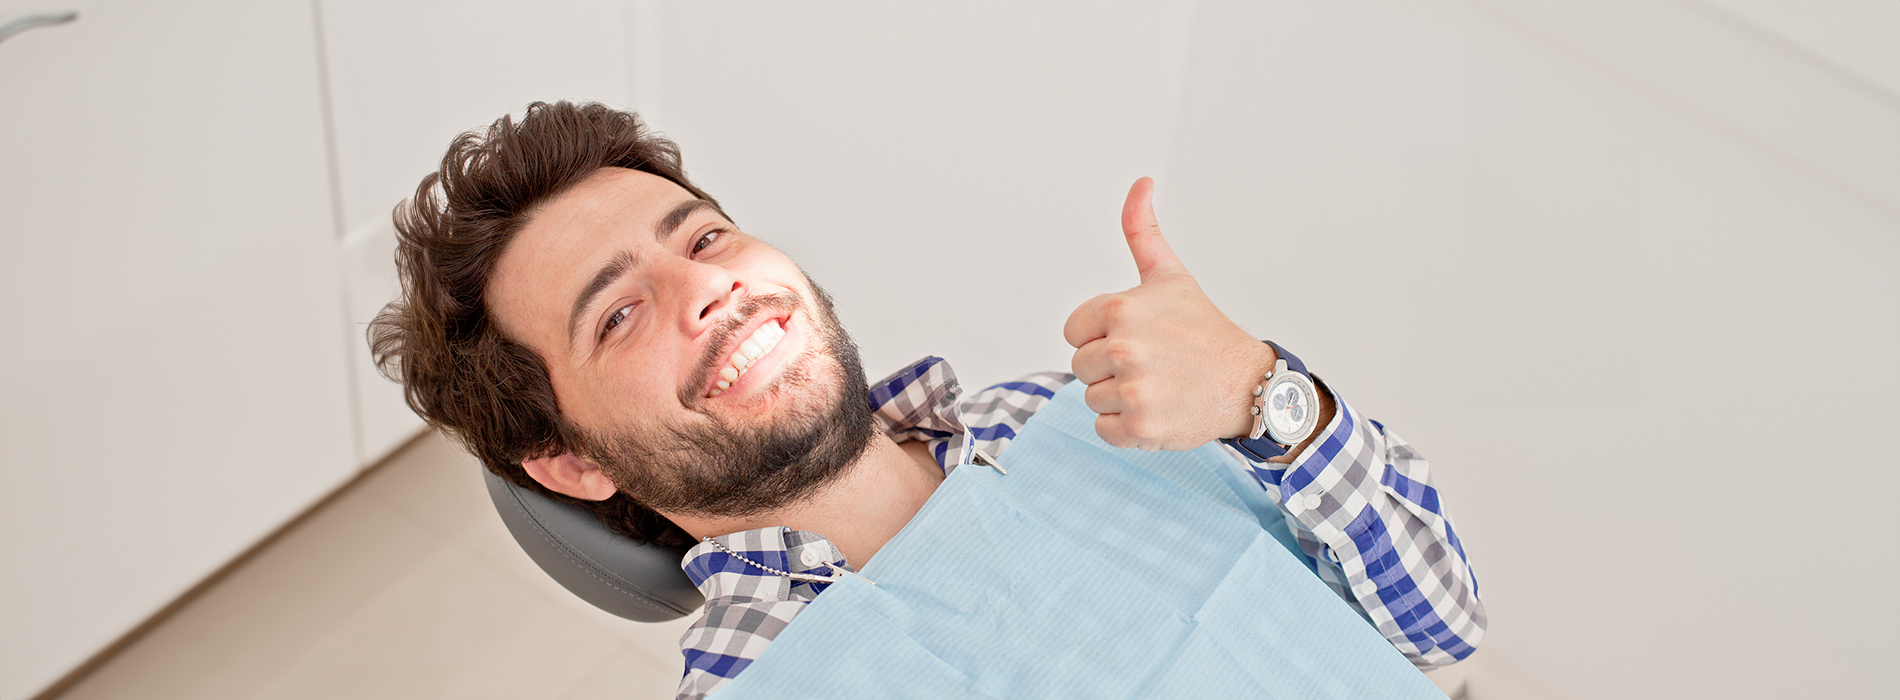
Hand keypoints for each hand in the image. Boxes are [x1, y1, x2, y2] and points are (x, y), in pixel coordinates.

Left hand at [1063, 178, 1274, 450]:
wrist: (1247, 384)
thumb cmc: (1204, 330)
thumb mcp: (1170, 276)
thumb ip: (1141, 231)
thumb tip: (1141, 182)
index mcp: (1121, 308)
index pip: (1074, 332)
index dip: (1101, 336)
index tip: (1138, 336)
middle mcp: (1124, 348)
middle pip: (1081, 367)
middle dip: (1111, 369)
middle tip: (1153, 363)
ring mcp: (1133, 390)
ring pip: (1092, 399)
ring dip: (1120, 398)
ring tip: (1159, 385)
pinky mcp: (1140, 427)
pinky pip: (1105, 430)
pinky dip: (1127, 428)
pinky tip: (1159, 409)